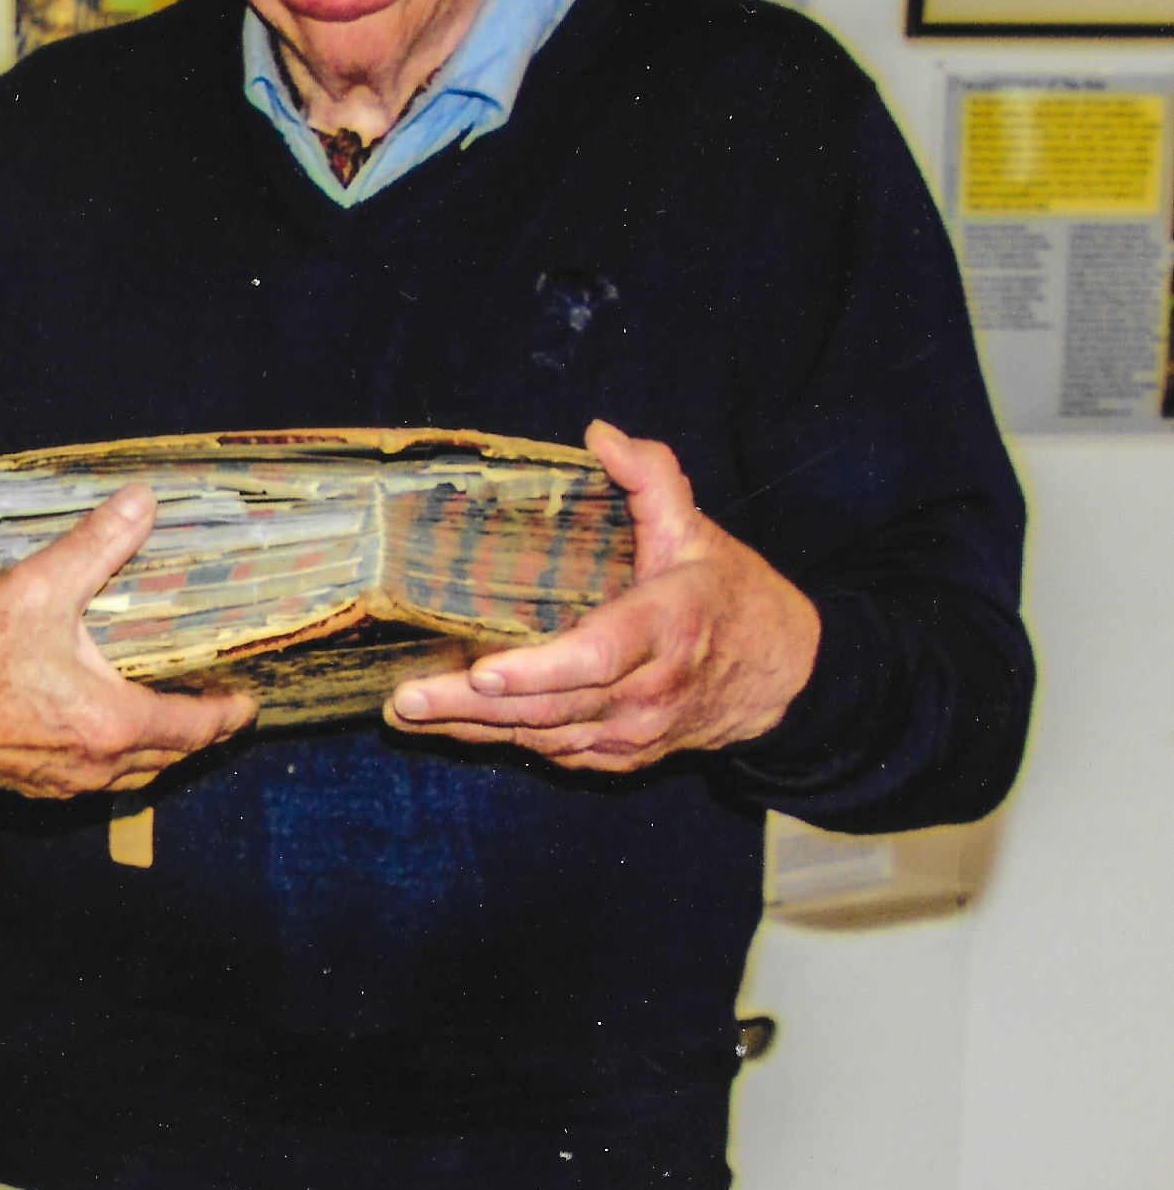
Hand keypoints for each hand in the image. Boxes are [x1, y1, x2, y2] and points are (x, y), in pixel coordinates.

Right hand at [0, 485, 254, 798]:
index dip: (227, 713)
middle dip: (196, 733)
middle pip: (169, 759)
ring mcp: (60, 782)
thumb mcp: (36, 589)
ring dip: (155, 750)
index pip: (195, 726)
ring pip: (131, 776)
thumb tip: (143, 500)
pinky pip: (91, 780)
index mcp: (110, 722)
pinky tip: (95, 730)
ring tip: (163, 717)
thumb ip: (96, 545)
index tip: (248, 701)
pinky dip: (113, 759)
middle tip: (212, 705)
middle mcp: (93, 764)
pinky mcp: (27, 785)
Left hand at [386, 419, 819, 771]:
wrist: (784, 679)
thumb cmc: (729, 596)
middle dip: (473, 706)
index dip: (541, 669)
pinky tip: (449, 727)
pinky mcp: (621, 756)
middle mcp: (647, 691)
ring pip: (544, 735)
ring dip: (472, 729)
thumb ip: (652, 479)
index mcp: (666, 629)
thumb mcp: (698, 531)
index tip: (486, 670)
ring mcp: (634, 732)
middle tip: (406, 699)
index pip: (599, 657)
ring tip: (406, 714)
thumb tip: (599, 434)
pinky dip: (502, 740)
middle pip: (552, 706)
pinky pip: (554, 752)